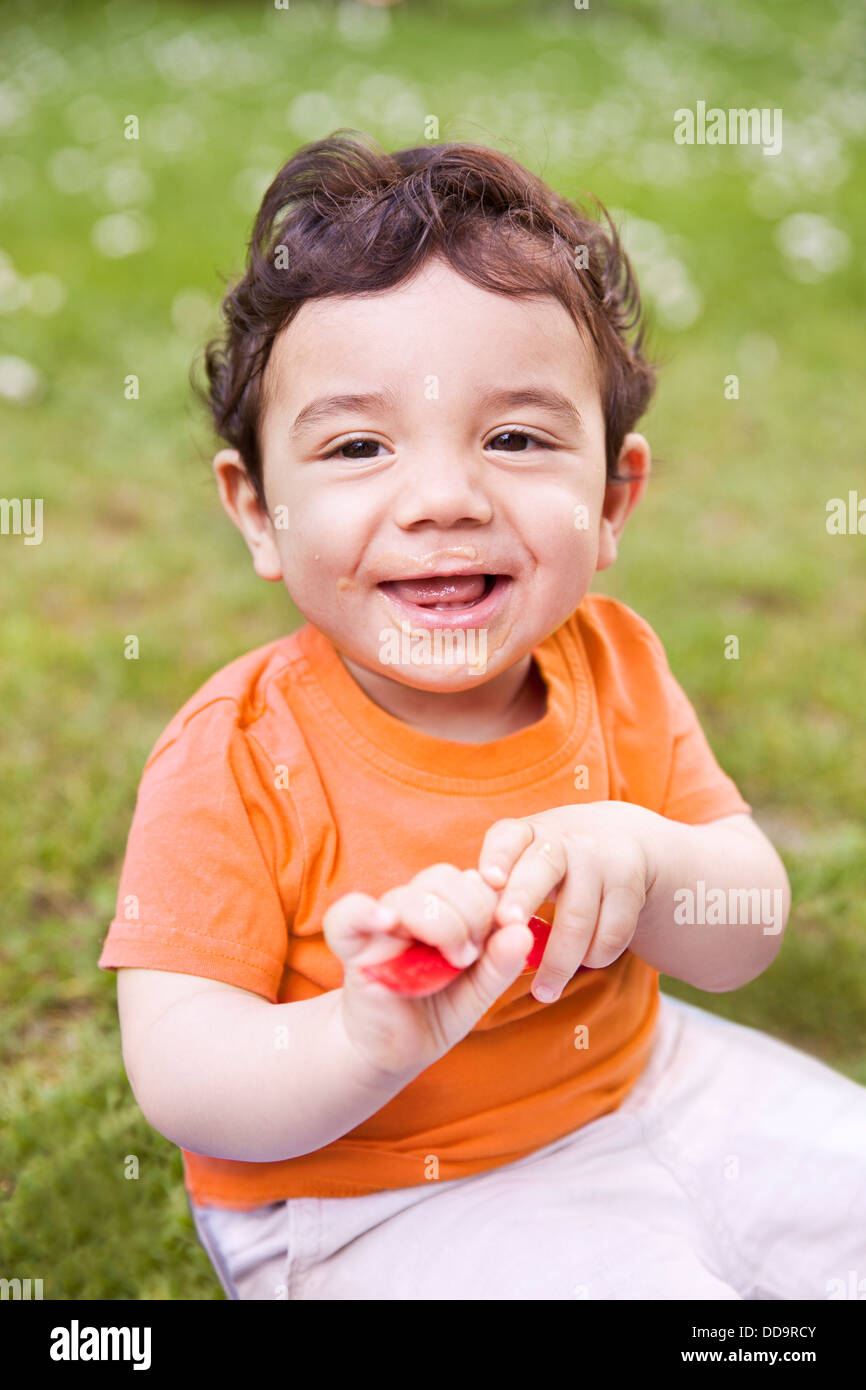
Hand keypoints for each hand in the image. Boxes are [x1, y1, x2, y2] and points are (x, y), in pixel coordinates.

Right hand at [323, 863, 534, 1083]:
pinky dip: (367, 912)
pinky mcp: (351, 947)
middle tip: (472, 955)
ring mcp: (379, 925)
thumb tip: (522, 932)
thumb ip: (500, 963)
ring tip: (453, 961)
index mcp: (444, 910)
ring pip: (407, 896)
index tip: (502, 934)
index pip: (469, 878)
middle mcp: (410, 910)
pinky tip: (388, 922)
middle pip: (440, 878)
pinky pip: (347, 913)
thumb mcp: (478, 992)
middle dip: (471, 912)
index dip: (491, 901)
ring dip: (440, 924)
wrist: (393, 1052)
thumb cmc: (436, 1015)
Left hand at [476, 802, 660, 1003]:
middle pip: (543, 868)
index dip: (498, 857)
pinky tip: (584, 963)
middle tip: (507, 927)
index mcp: (528, 834)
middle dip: (523, 897)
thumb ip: (499, 887)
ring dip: (560, 961)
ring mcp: (600, 861)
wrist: (622, 841)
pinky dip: (596, 956)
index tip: (488, 880)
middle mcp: (565, 840)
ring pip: (578, 917)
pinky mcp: (630, 887)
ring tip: (544, 991)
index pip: (508, 837)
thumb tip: (468, 933)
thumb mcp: (527, 858)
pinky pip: (612, 934)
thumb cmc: (553, 862)